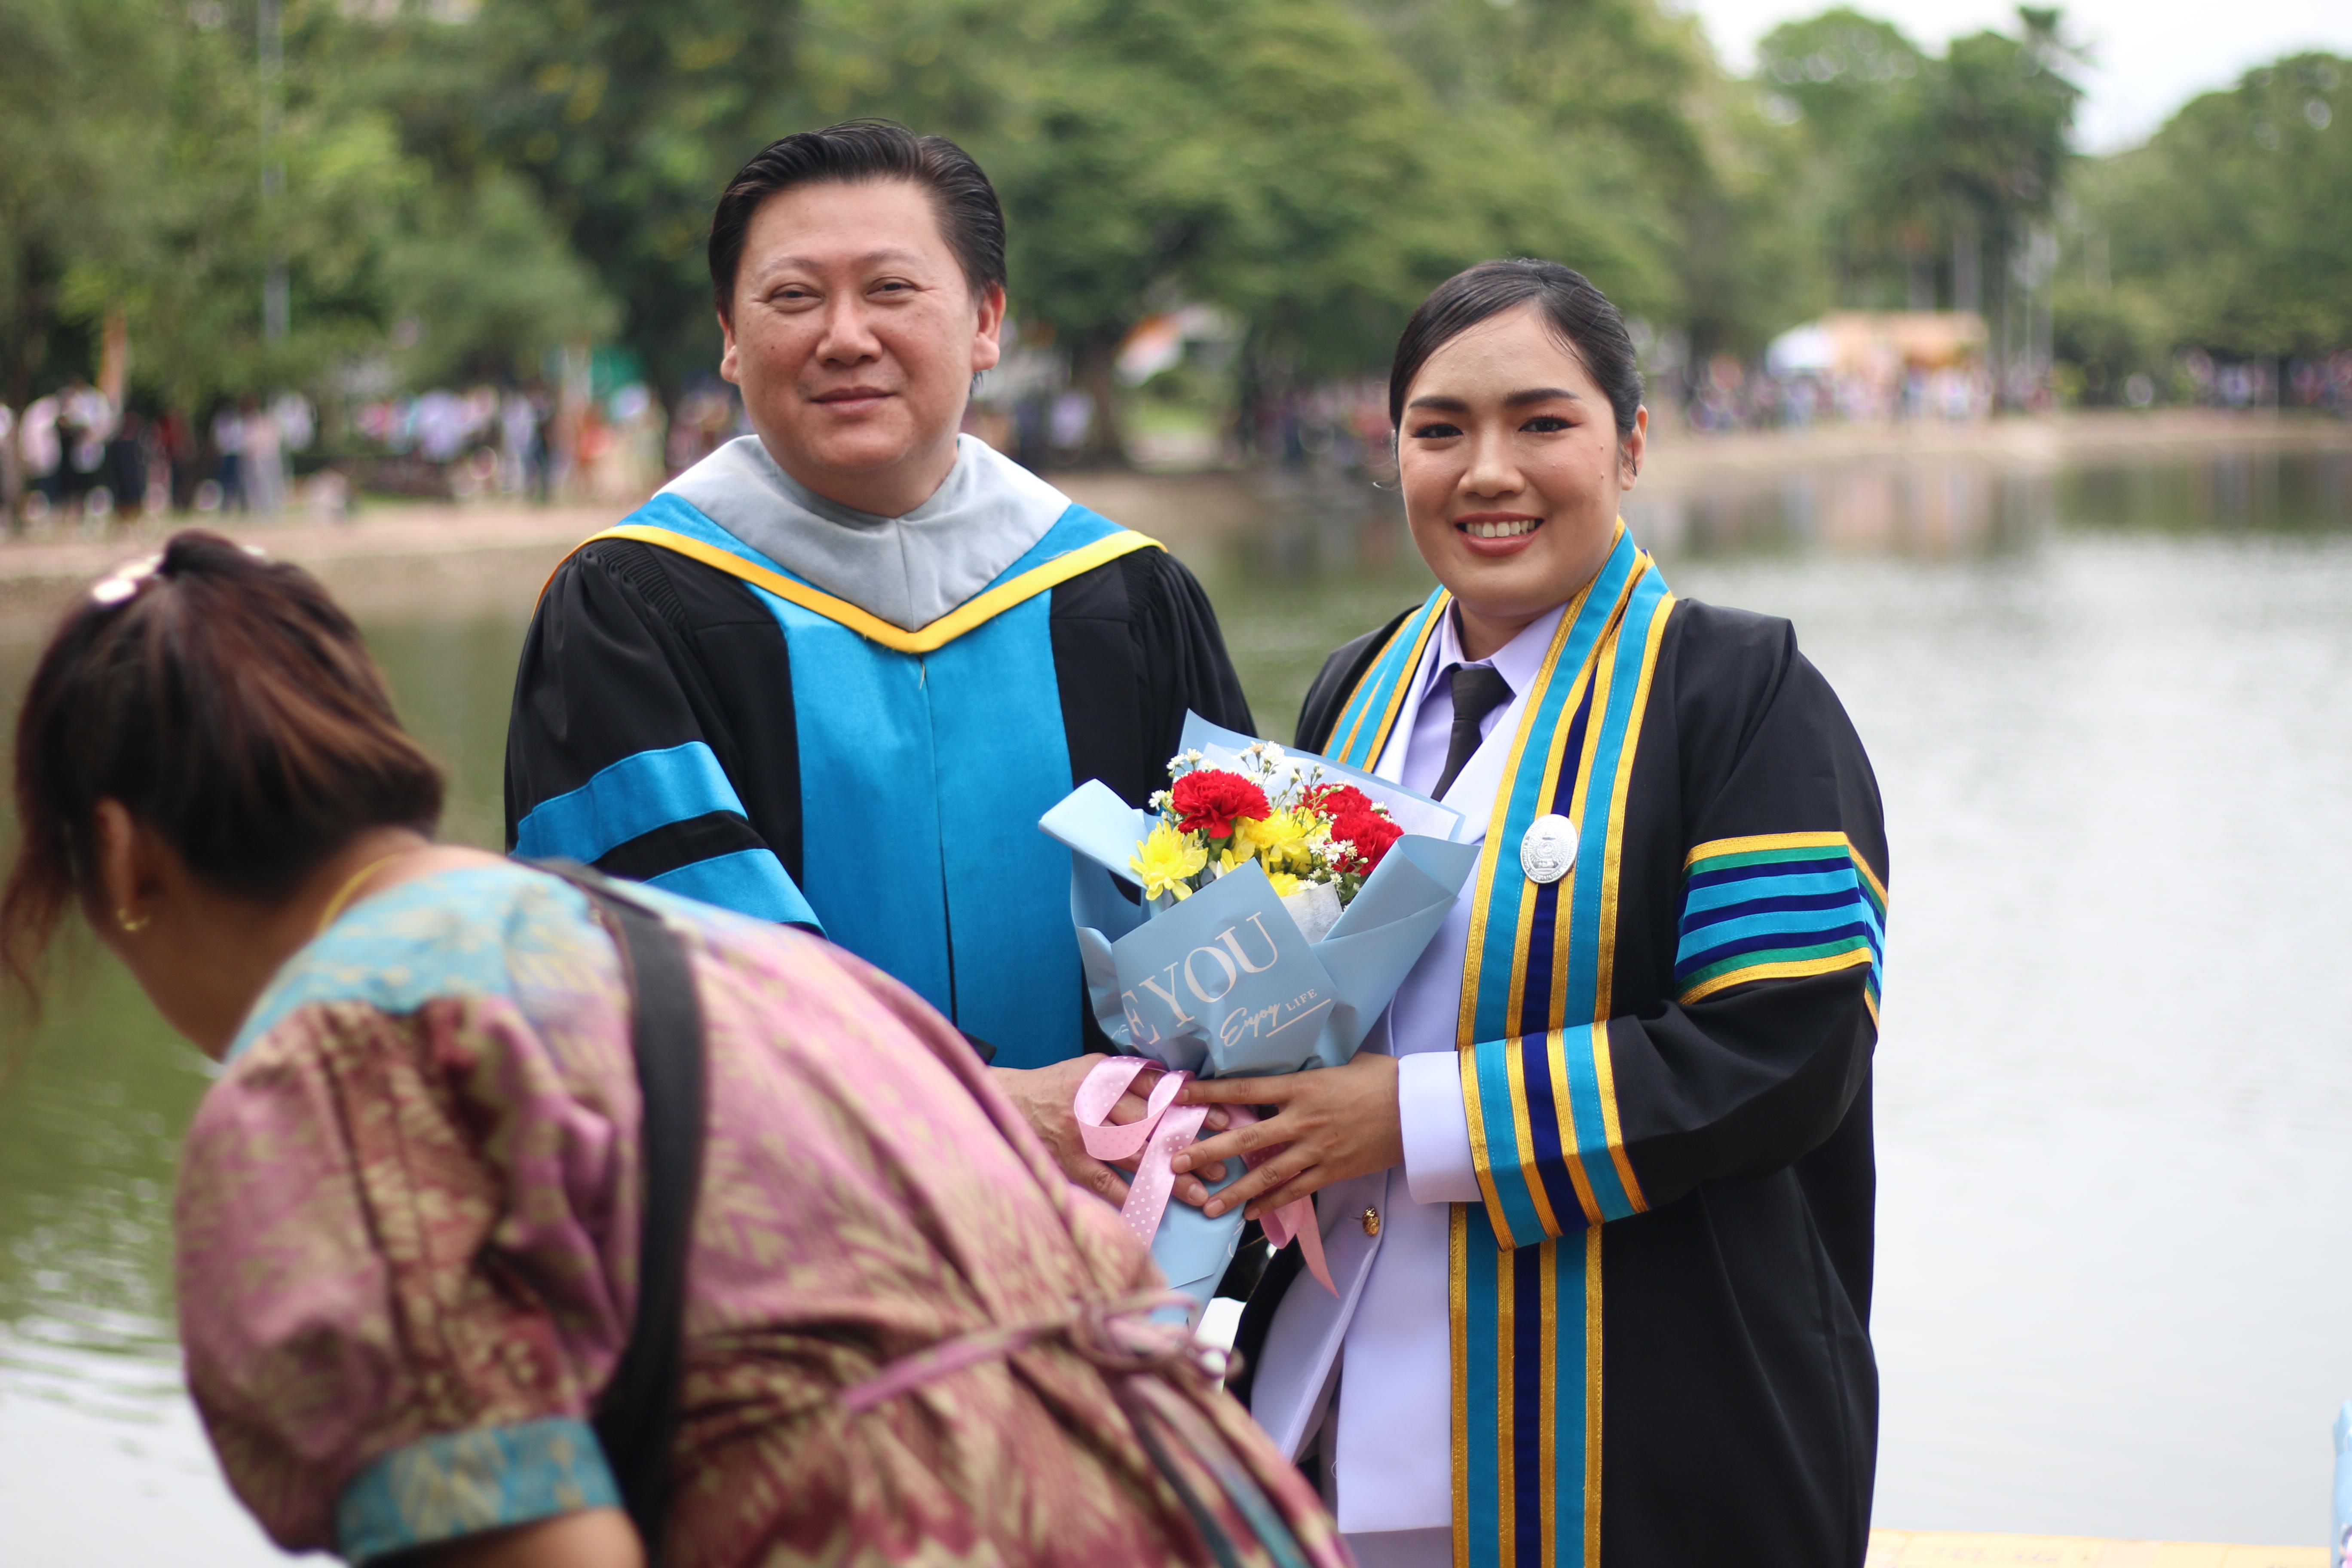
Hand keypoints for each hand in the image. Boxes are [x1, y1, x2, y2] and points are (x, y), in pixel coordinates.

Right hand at [991, 1057, 1229, 1208]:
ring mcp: (1079, 1135)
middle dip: (1186, 1145)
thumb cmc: (1059, 1086)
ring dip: (1167, 1175)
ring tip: (1198, 1192)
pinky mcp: (1068, 1161)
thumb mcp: (1093, 1068)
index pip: (1156, 1090)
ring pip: (1132, 1156)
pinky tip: (1153, 1209)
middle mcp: (1093, 1102)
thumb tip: (1179, 1086)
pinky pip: (1103, 1183)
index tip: (1222, 1120)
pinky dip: (1127, 1197)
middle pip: (1149, 1124)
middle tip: (1218, 1163)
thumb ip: (1131, 1077)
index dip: (1191, 1106)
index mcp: (1104, 1075)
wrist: (1007, 1102)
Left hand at [1172, 1052, 1403, 1220]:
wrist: (1418, 1109)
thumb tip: (1286, 1071)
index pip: (1244, 1089)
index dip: (1210, 1094)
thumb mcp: (1341, 1063)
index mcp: (1301, 1087)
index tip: (1180, 1096)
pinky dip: (1271, 1205)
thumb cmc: (1382, 1078)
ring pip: (1266, 1175)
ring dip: (1233, 1192)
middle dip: (1207, 1152)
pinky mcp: (1332, 1171)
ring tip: (1206, 1206)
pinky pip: (1295, 1191)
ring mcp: (1316, 1150)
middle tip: (1176, 1163)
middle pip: (1245, 1139)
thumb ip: (1308, 1072)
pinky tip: (1249, 1215)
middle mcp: (1302, 1120)